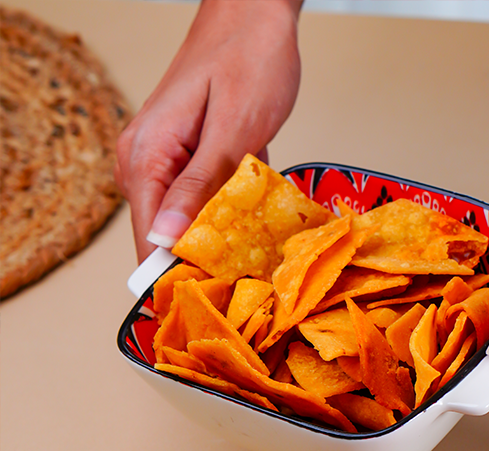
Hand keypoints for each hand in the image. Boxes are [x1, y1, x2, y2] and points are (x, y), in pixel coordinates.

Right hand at [115, 0, 302, 262]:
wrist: (256, 12)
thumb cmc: (249, 58)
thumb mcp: (233, 129)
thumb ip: (199, 186)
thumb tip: (164, 238)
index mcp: (146, 157)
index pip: (147, 239)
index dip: (175, 275)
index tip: (209, 299)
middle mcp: (146, 161)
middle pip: (166, 235)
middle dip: (203, 258)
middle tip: (242, 277)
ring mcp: (167, 159)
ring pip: (188, 220)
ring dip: (221, 236)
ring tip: (254, 248)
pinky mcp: (190, 156)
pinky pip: (203, 199)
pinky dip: (229, 210)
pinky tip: (255, 213)